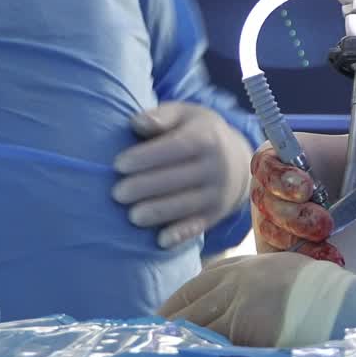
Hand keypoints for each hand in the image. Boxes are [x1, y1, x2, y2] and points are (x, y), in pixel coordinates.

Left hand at [113, 102, 253, 249]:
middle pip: (175, 179)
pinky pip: (197, 226)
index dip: (145, 157)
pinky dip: (179, 235)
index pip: (174, 147)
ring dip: (155, 212)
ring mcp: (218, 191)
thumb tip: (136, 123)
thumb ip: (161, 116)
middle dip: (143, 187)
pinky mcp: (216, 214)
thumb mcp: (186, 116)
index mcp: (206, 137)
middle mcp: (216, 165)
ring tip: (132, 215)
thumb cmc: (199, 134)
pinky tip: (160, 240)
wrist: (238, 161)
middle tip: (116, 193)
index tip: (118, 164)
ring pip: (184, 205)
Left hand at [159, 252, 340, 345]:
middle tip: (152, 337)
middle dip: (169, 320)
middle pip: (191, 301)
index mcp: (250, 264)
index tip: (165, 313)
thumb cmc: (320, 291)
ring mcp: (238, 302)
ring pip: (195, 323)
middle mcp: (238, 279)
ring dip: (177, 338)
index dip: (180, 297)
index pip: (203, 279)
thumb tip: (235, 301)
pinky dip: (195, 351)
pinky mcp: (242, 327)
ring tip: (160, 353)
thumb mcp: (284, 273)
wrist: (339, 303)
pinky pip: (210, 342)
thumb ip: (257, 281)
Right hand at [250, 112, 355, 260]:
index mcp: (290, 156)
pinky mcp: (280, 249)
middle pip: (266, 201)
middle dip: (294, 216)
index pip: (266, 161)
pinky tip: (329, 260)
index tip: (307, 188)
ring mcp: (274, 221)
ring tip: (331, 249)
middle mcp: (274, 188)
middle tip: (326, 225)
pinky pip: (279, 259)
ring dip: (299, 242)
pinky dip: (302, 261)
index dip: (279, 175)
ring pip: (271, 232)